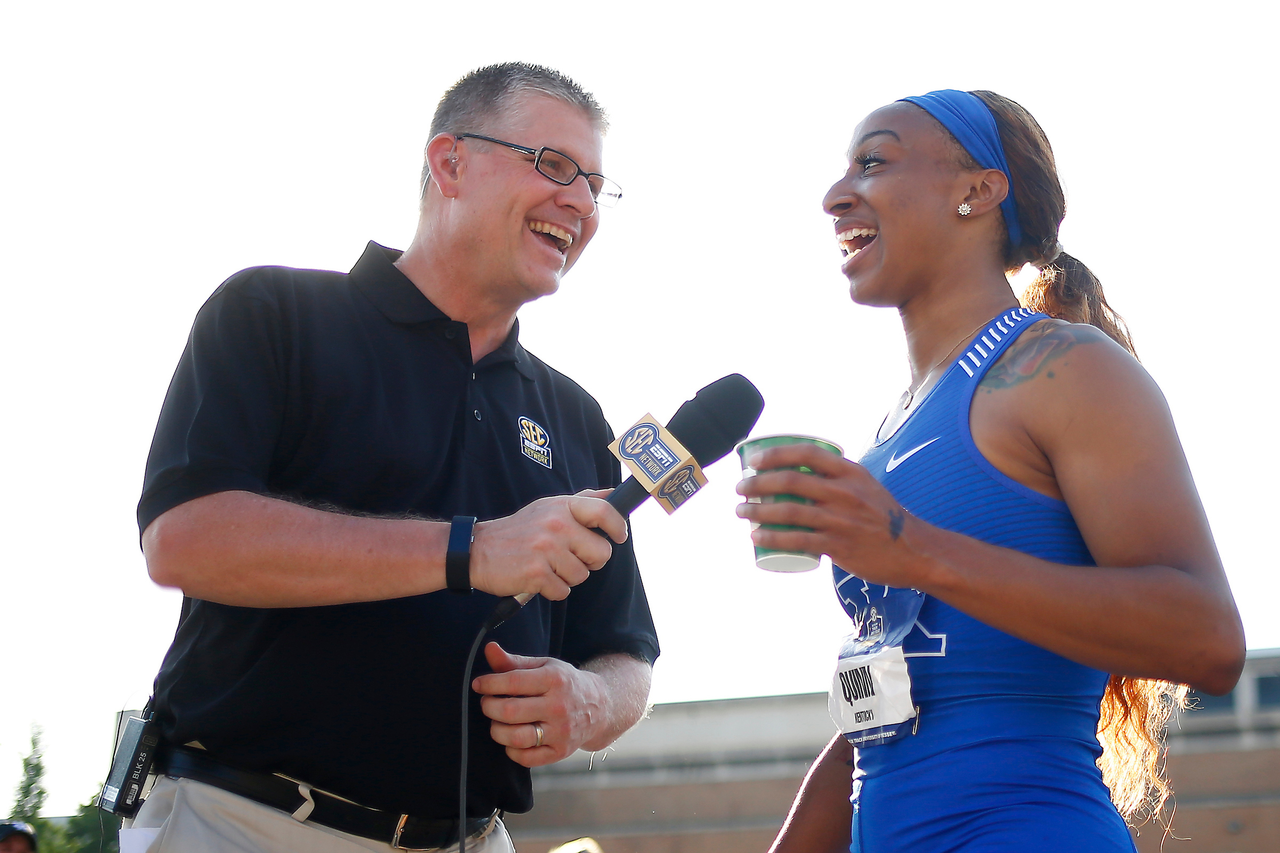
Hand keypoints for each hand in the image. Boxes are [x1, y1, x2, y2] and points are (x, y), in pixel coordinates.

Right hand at [468, 490, 626, 599]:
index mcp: (562, 507)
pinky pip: (563, 591)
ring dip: (567, 577)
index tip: (618, 536)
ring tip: (547, 565)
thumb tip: (614, 494)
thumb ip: (583, 501)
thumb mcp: (549, 507)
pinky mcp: (536, 573)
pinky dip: (552, 590)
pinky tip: (537, 578)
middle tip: (571, 558)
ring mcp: (546, 549)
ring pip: (582, 575)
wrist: (477, 550)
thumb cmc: (519, 530)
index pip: (605, 512)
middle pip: (601, 553)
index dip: (618, 527)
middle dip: (591, 561)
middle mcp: (556, 525)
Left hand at [472, 642, 607, 766]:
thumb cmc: (564, 683)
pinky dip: (511, 750)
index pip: (513, 682)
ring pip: (516, 737)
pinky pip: (526, 758)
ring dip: (497, 730)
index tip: (479, 684)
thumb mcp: (544, 666)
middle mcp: (559, 706)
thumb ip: (514, 661)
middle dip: (489, 707)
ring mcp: (561, 732)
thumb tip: (489, 649)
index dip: (489, 683)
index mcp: (555, 680)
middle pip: (510, 711)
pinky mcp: (561, 752)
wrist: (599, 707)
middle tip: (487, 703)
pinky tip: (511, 739)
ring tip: (497, 721)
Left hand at [735, 443, 926, 588]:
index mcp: (850, 472)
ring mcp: (841, 519)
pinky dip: (771, 538)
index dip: (775, 453)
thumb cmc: (882, 517)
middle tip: (740, 488)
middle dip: (757, 483)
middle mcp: (845, 492)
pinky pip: (796, 540)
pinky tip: (755, 537)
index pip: (807, 452)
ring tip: (740, 511)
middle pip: (790, 480)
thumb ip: (837, 477)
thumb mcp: (864, 486)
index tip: (754, 461)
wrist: (914, 550)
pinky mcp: (838, 546)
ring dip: (756, 511)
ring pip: (788, 510)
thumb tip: (799, 470)